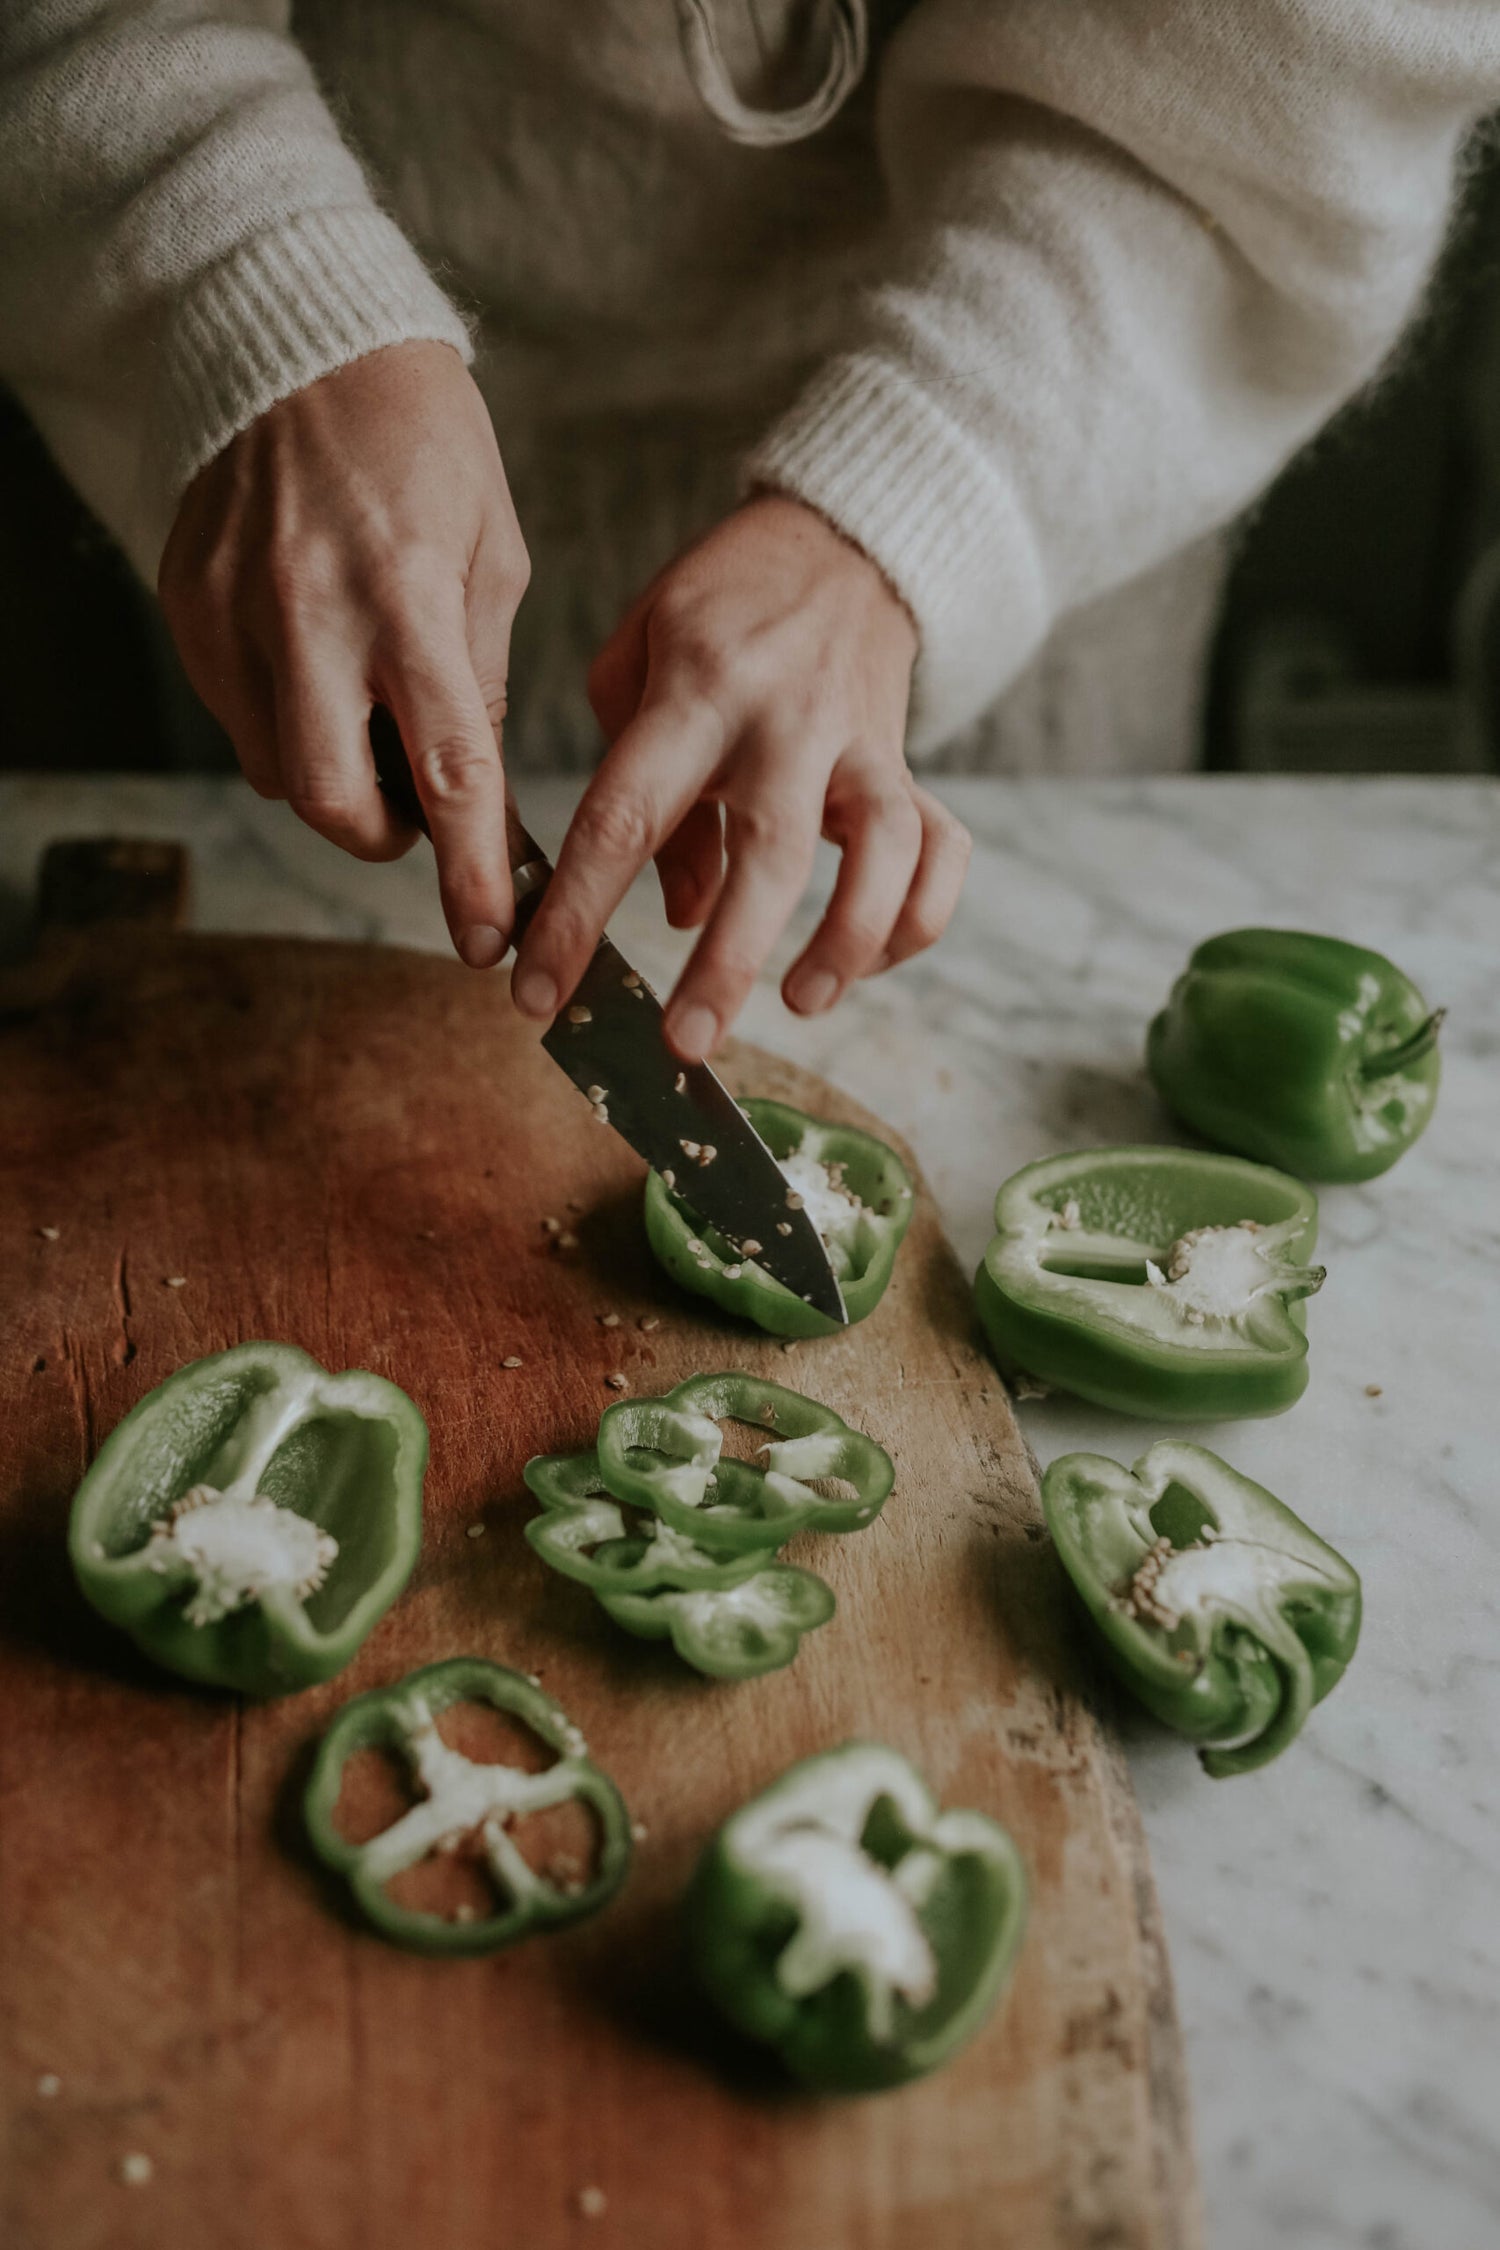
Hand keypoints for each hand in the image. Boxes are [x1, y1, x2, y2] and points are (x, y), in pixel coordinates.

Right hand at [158, 340, 529, 966]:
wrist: (299, 342)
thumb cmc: (421, 442)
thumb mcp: (493, 552)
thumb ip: (478, 675)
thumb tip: (469, 785)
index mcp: (409, 597)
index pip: (447, 775)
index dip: (471, 873)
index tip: (490, 936)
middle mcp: (310, 613)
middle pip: (335, 802)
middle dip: (384, 841)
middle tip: (420, 823)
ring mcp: (235, 613)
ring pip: (280, 770)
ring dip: (336, 777)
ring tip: (370, 711)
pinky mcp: (188, 608)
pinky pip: (238, 716)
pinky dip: (287, 722)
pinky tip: (318, 668)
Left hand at [511, 493, 970, 1058]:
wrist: (841, 538)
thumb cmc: (716, 612)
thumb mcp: (639, 666)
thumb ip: (637, 786)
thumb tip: (673, 912)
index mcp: (695, 691)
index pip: (625, 816)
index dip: (578, 914)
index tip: (537, 993)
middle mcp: (787, 721)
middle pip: (768, 854)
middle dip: (726, 961)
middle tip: (686, 1043)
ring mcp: (862, 744)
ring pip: (879, 856)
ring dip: (846, 943)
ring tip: (799, 1007)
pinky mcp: (910, 764)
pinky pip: (941, 851)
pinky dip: (917, 916)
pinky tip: (873, 962)